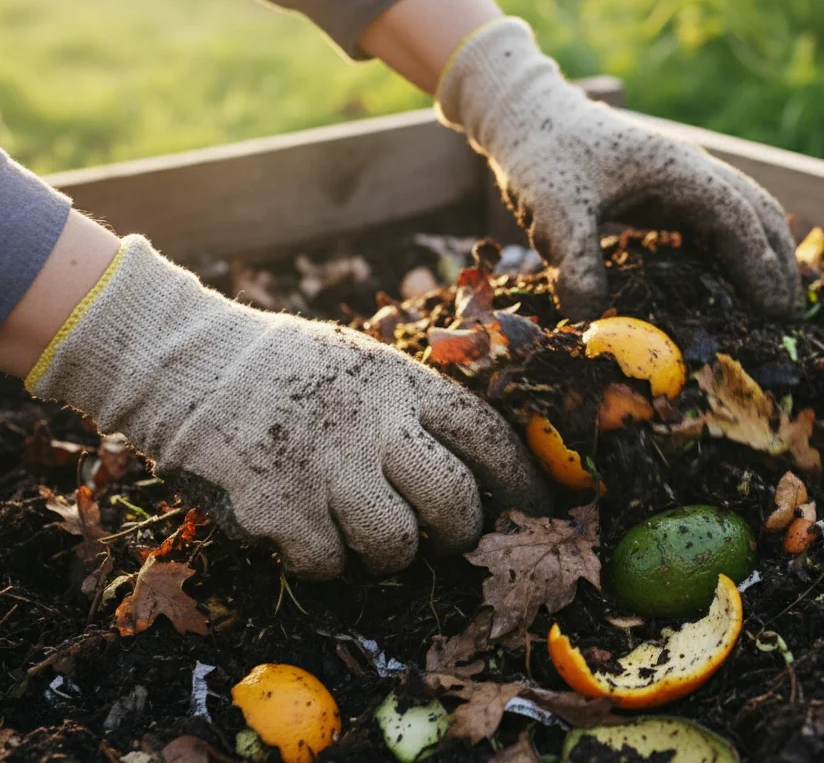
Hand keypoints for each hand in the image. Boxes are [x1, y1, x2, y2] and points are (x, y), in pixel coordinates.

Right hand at [27, 236, 550, 578]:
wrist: (181, 361)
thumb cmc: (286, 369)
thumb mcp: (364, 364)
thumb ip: (417, 409)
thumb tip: (483, 471)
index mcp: (402, 384)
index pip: (488, 437)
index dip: (522, 482)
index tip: (540, 511)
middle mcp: (373, 425)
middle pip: (454, 504)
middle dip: (460, 533)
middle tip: (446, 538)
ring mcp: (325, 468)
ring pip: (396, 545)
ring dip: (386, 551)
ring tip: (356, 524)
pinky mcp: (277, 508)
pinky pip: (328, 564)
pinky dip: (321, 558)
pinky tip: (299, 523)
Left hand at [436, 18, 801, 319]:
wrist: (529, 121)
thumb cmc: (544, 160)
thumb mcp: (554, 213)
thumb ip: (573, 260)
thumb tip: (590, 316)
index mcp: (679, 170)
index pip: (737, 219)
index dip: (759, 266)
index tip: (775, 312)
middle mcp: (694, 170)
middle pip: (758, 213)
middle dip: (780, 264)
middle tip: (791, 319)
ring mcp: (686, 177)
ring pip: (747, 213)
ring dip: (766, 254)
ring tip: (775, 306)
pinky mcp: (672, 189)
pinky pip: (721, 219)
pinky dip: (739, 249)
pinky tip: (734, 285)